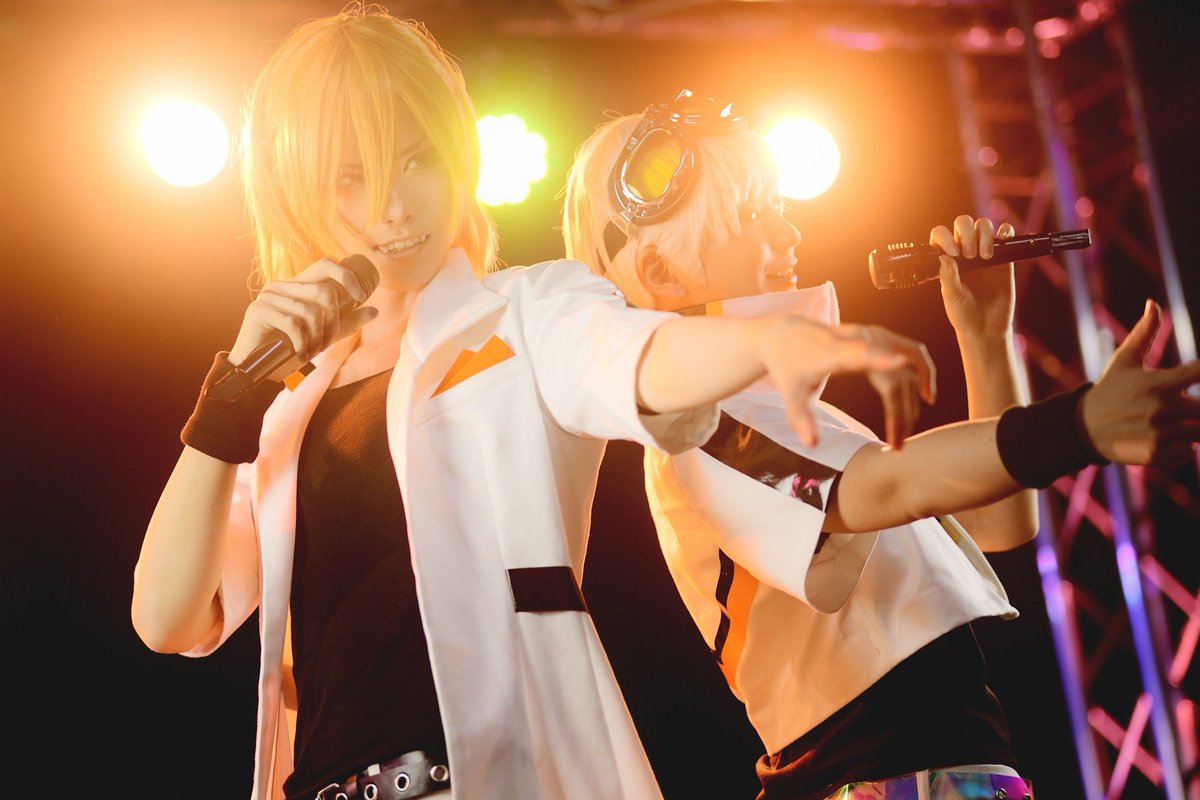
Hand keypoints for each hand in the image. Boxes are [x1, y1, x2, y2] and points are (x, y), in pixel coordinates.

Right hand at [228, 258, 378, 378]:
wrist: (252, 367)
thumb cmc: (287, 348)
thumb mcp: (322, 334)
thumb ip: (346, 322)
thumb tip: (374, 310)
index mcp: (296, 285)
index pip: (325, 265)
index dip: (347, 276)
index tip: (361, 296)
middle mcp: (281, 285)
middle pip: (324, 291)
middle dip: (333, 322)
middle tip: (326, 344)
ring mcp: (268, 296)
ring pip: (311, 311)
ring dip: (317, 338)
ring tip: (311, 353)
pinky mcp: (258, 311)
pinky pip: (294, 324)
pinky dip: (303, 344)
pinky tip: (300, 355)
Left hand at [754, 316, 935, 448]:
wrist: (786, 335)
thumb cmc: (790, 368)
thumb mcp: (791, 394)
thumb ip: (801, 419)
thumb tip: (812, 445)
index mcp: (834, 352)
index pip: (860, 353)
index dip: (882, 358)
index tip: (901, 364)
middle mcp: (858, 337)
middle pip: (893, 370)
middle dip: (901, 410)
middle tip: (897, 445)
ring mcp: (872, 333)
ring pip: (910, 358)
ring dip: (917, 392)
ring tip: (910, 426)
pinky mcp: (879, 334)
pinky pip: (911, 351)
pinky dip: (922, 371)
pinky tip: (925, 395)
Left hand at [931, 215, 1016, 339]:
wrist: (986, 327)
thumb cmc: (963, 314)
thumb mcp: (951, 296)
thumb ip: (947, 277)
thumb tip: (943, 256)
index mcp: (946, 259)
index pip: (940, 235)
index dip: (945, 237)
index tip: (953, 253)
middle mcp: (964, 252)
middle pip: (963, 224)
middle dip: (966, 233)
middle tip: (969, 255)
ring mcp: (984, 252)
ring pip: (983, 225)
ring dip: (984, 234)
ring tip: (985, 257)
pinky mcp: (1003, 257)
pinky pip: (1005, 234)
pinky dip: (1005, 230)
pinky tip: (1002, 239)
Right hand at [1082, 300, 1199, 464]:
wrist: (1082, 428)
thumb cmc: (1110, 389)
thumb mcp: (1124, 360)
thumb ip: (1145, 332)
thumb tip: (1154, 303)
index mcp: (1160, 382)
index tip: (1195, 375)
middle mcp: (1162, 408)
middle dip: (1197, 407)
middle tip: (1186, 405)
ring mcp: (1160, 433)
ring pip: (1199, 432)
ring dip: (1193, 427)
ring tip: (1178, 421)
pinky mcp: (1155, 454)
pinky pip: (1187, 453)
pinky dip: (1183, 448)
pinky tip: (1167, 439)